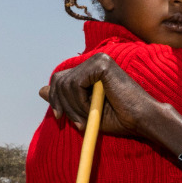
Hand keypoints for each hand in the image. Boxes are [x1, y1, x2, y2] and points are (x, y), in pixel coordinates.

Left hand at [41, 53, 159, 136]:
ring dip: (73, 107)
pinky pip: (76, 83)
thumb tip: (40, 89)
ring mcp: (98, 60)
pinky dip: (80, 101)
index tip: (59, 118)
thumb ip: (64, 98)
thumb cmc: (118, 118)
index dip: (55, 99)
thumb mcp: (84, 110)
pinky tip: (93, 107)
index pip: (60, 79)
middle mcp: (94, 61)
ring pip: (65, 84)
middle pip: (59, 79)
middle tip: (76, 122)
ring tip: (88, 117)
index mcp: (90, 70)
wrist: (140, 120)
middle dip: (62, 105)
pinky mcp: (102, 64)